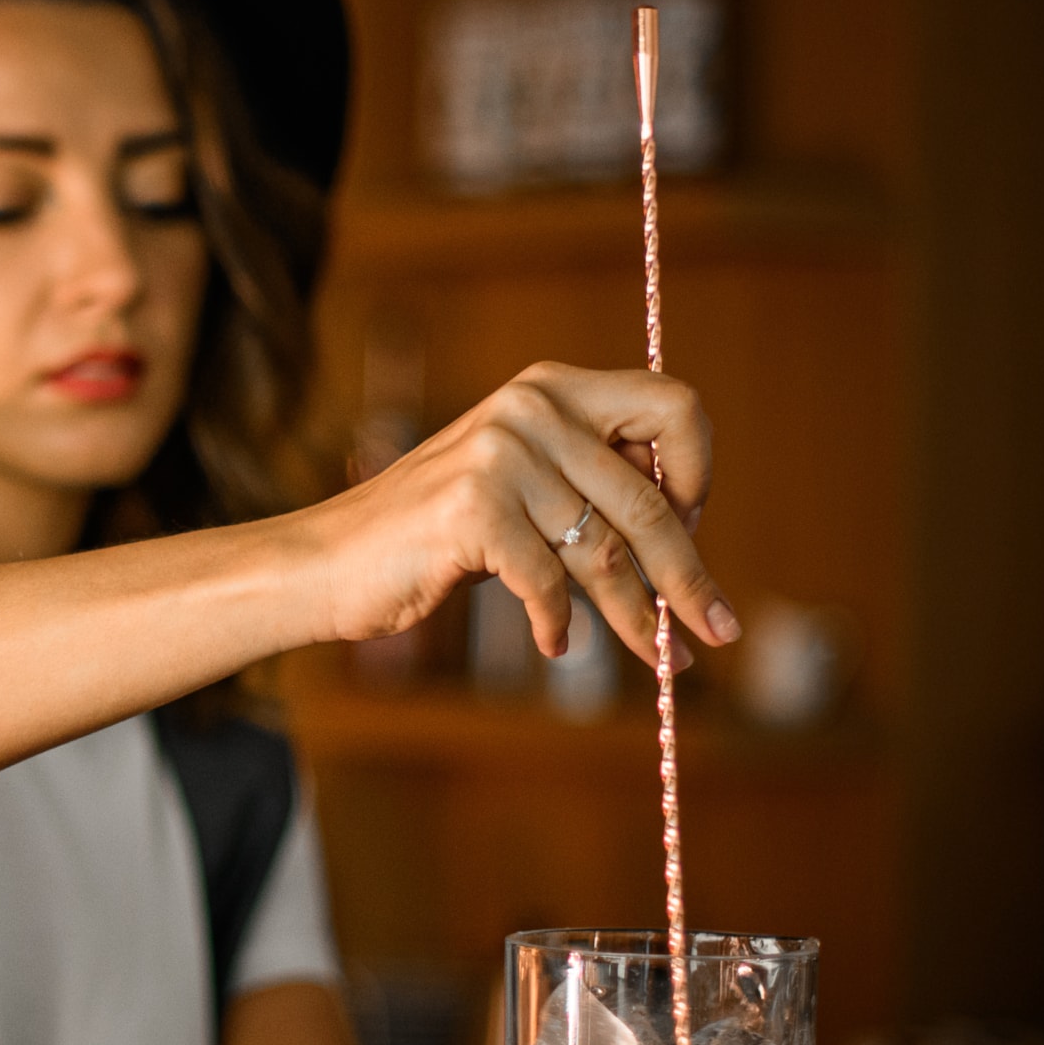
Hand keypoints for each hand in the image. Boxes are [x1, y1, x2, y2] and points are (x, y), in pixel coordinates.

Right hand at [292, 361, 735, 671]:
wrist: (327, 561)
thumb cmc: (432, 536)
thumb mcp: (519, 486)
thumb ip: (586, 485)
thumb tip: (687, 541)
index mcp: (551, 388)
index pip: (672, 406)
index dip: (695, 472)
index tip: (688, 529)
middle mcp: (531, 406)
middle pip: (649, 498)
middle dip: (688, 574)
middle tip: (716, 628)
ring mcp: (500, 454)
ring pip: (606, 551)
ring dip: (639, 616)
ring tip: (659, 656)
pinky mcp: (473, 508)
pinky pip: (550, 583)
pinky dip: (559, 624)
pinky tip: (555, 642)